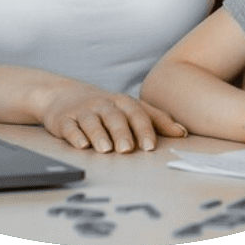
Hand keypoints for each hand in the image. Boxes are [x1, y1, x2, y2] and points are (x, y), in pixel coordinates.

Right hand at [40, 84, 187, 152]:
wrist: (62, 95)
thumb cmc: (104, 107)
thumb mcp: (129, 108)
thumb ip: (156, 119)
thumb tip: (183, 133)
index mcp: (122, 102)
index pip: (137, 113)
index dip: (144, 129)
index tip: (151, 146)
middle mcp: (104, 105)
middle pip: (115, 117)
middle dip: (122, 133)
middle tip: (127, 149)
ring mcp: (83, 111)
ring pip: (92, 121)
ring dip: (99, 134)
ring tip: (105, 149)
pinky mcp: (64, 120)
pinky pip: (70, 127)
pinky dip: (75, 135)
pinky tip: (81, 145)